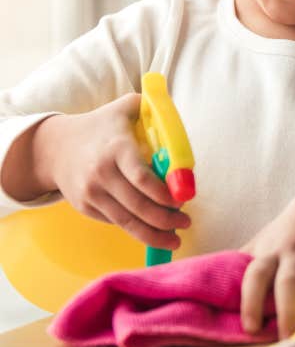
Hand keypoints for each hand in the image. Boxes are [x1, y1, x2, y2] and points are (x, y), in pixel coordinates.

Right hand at [35, 95, 189, 249]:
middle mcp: (102, 173)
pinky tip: (153, 230)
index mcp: (117, 148)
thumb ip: (153, 108)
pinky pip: (115, 222)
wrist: (55, 147)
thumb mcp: (126, 107)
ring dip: (153, 234)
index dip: (165, 194)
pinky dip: (136, 229)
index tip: (184, 200)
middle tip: (185, 223)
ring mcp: (91, 193)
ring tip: (174, 238)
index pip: (143, 178)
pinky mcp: (85, 207)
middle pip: (138, 205)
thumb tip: (179, 119)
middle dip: (165, 219)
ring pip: (127, 221)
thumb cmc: (102, 125)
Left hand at [239, 186, 294, 338]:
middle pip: (288, 282)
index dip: (249, 301)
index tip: (250, 329)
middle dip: (287, 312)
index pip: (255, 274)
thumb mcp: (263, 243)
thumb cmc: (288, 234)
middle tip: (288, 340)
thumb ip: (242, 267)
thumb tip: (207, 295)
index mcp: (270, 252)